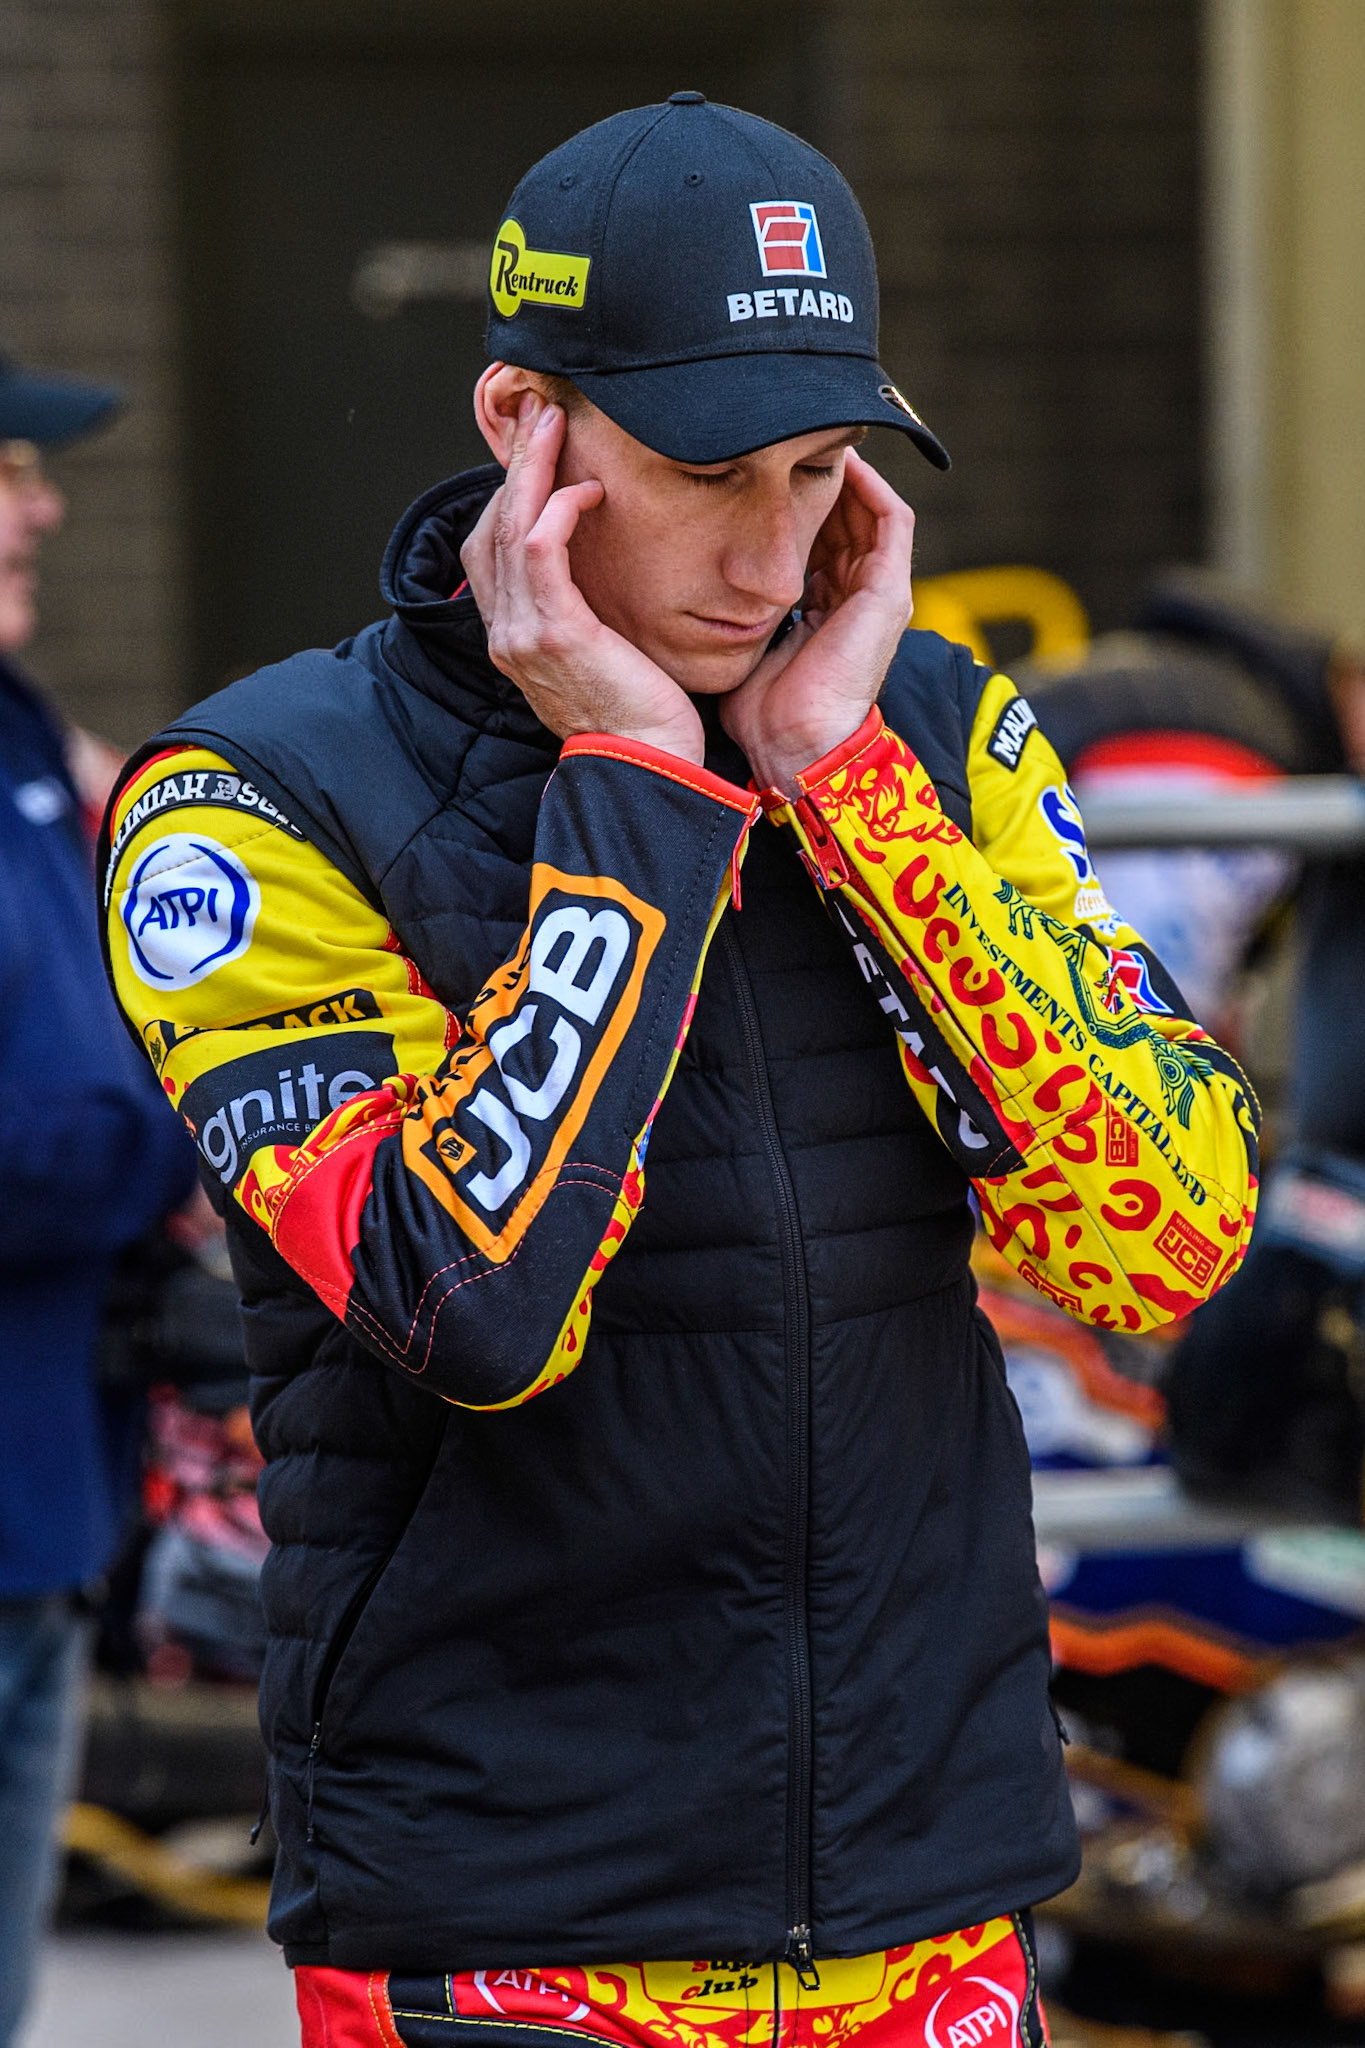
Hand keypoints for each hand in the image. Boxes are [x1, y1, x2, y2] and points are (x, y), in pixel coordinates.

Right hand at [460, 396, 704, 763]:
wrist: (647, 768)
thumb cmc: (641, 722)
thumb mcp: (603, 659)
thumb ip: (587, 616)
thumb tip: (605, 576)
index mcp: (513, 639)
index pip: (490, 549)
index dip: (510, 496)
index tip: (540, 453)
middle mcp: (506, 632)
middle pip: (493, 525)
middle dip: (515, 463)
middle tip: (539, 413)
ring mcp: (522, 632)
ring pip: (511, 525)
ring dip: (532, 466)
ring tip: (554, 422)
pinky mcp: (554, 630)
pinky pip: (539, 547)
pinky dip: (558, 507)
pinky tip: (588, 488)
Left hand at [720, 450, 914, 794]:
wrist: (795, 746)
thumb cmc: (762, 712)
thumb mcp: (742, 645)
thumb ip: (733, 612)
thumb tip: (690, 585)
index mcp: (826, 609)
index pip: (820, 541)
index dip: (794, 506)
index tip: (759, 473)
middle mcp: (859, 597)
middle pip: (847, 520)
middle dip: (819, 479)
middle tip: (786, 439)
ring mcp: (880, 593)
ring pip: (871, 513)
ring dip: (847, 473)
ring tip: (815, 435)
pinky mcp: (889, 591)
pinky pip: (893, 520)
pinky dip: (872, 487)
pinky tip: (843, 459)